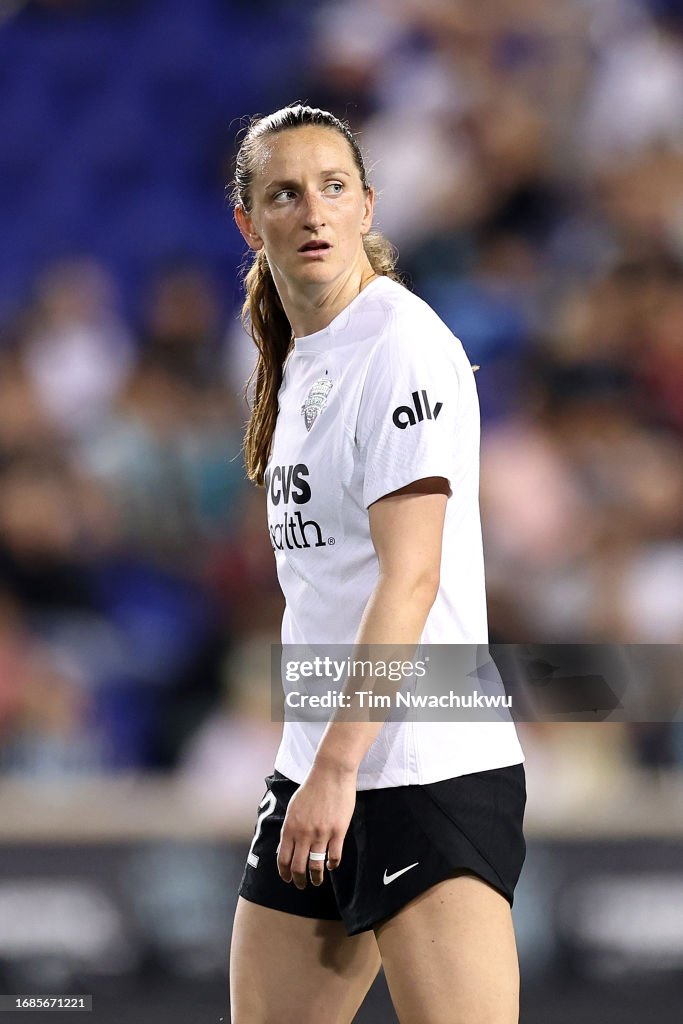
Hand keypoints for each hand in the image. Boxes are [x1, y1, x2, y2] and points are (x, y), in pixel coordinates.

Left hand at [277, 763, 356, 889]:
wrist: (330, 773)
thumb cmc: (312, 788)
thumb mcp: (293, 807)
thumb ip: (290, 828)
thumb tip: (285, 846)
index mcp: (290, 827)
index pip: (283, 859)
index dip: (284, 873)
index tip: (288, 879)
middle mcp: (303, 834)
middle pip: (298, 867)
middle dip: (299, 880)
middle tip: (302, 884)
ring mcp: (321, 834)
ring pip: (316, 866)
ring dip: (316, 878)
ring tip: (317, 881)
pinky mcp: (338, 832)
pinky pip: (334, 857)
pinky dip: (332, 865)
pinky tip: (331, 865)